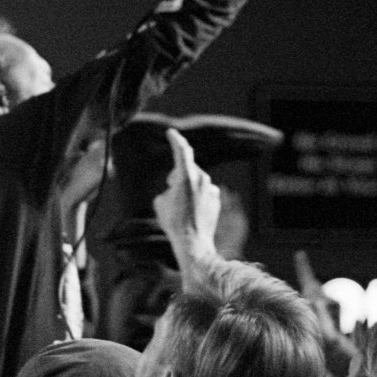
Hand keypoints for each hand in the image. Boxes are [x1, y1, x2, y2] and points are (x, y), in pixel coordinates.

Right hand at [154, 129, 220, 260]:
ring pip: (196, 181)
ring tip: (182, 208)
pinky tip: (192, 212)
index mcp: (186, 177)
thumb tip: (175, 189)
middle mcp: (202, 179)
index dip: (175, 140)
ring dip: (187, 188)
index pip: (182, 151)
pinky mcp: (216, 199)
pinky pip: (204, 192)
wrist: (193, 243)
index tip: (171, 133)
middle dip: (177, 175)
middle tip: (170, 189)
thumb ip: (168, 189)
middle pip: (187, 169)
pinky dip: (197, 197)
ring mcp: (212, 189)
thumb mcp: (160, 203)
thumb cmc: (173, 223)